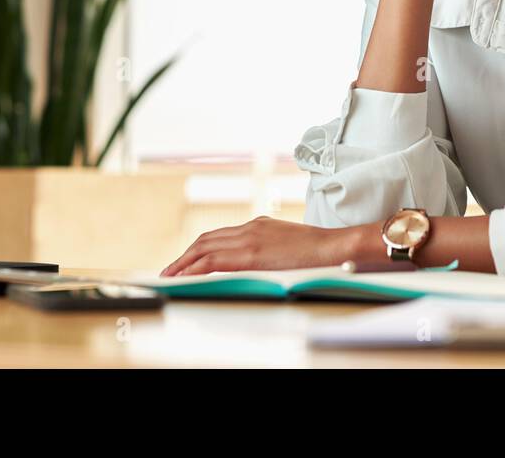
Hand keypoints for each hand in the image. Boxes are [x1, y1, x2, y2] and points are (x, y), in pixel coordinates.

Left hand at [159, 216, 361, 276]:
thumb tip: (259, 264)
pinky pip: (214, 260)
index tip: (186, 261)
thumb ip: (270, 251)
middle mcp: (250, 228)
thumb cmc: (319, 252)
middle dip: (185, 256)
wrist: (335, 247)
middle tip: (170, 271)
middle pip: (206, 239)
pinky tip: (186, 278)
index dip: (198, 249)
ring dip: (184, 263)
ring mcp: (250, 238)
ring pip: (205, 248)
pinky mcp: (252, 253)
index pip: (219, 236)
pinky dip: (195, 268)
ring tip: (170, 276)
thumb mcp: (288, 247)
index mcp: (258, 226)